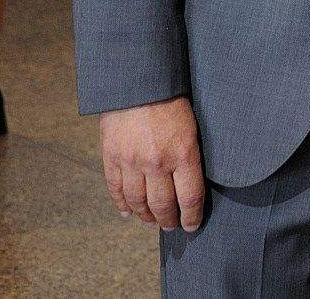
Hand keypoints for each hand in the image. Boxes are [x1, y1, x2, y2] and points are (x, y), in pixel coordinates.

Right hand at [99, 96, 205, 231]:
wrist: (138, 82)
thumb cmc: (174, 98)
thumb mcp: (195, 123)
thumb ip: (193, 151)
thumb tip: (197, 176)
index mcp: (184, 153)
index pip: (190, 197)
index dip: (192, 216)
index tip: (193, 225)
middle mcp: (157, 163)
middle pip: (163, 205)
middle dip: (169, 221)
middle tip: (172, 227)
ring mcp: (131, 162)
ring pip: (138, 202)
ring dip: (146, 216)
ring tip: (152, 222)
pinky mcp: (112, 157)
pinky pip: (116, 189)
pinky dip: (122, 205)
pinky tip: (128, 213)